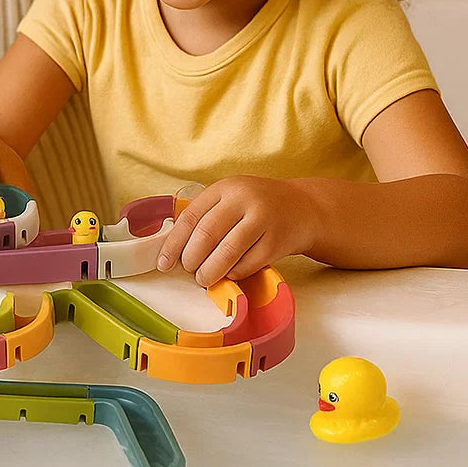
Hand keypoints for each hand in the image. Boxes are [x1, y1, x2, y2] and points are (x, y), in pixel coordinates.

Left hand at [156, 176, 322, 286]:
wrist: (303, 207)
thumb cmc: (257, 205)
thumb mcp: (231, 197)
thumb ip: (207, 214)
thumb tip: (175, 249)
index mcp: (224, 188)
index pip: (191, 217)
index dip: (174, 243)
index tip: (163, 263)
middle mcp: (243, 199)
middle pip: (207, 234)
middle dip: (191, 258)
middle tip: (187, 271)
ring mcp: (263, 220)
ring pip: (228, 251)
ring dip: (210, 271)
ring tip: (203, 278)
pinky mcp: (278, 241)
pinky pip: (249, 264)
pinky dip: (234, 274)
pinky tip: (229, 275)